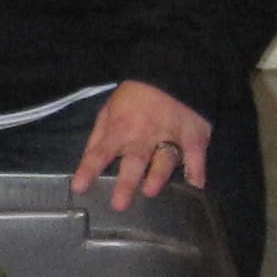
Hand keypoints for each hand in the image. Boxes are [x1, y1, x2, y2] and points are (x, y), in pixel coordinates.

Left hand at [71, 81, 213, 213]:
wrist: (170, 72)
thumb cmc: (134, 96)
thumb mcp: (109, 110)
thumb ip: (99, 137)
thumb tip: (87, 161)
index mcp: (119, 130)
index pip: (100, 153)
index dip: (88, 170)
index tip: (79, 187)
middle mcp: (143, 136)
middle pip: (134, 162)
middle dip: (126, 183)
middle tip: (119, 204)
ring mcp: (170, 137)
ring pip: (164, 160)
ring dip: (157, 176)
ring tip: (151, 191)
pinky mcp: (194, 136)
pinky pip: (196, 157)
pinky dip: (197, 172)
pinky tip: (195, 187)